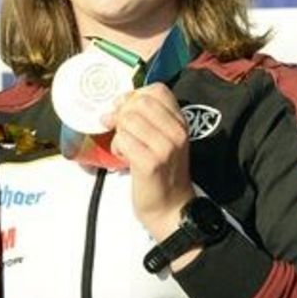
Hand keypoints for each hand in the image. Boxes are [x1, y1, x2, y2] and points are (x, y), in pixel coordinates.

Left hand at [105, 84, 194, 243]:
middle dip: (122, 113)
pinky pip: (123, 140)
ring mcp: (165, 147)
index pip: (157, 90)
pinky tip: (124, 158)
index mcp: (180, 122)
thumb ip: (145, 118)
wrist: (170, 207)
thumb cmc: (161, 172)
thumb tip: (116, 103)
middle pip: (138, 102)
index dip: (134, 95)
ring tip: (124, 147)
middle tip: (120, 130)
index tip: (125, 109)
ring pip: (128, 120)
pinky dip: (117, 147)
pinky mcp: (150, 162)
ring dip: (119, 133)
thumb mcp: (161, 139)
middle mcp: (176, 132)